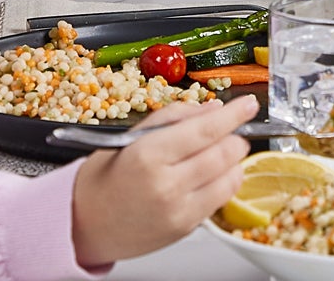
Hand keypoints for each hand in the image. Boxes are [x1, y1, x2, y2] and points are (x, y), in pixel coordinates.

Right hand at [69, 94, 255, 265]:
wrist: (85, 224)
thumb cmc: (105, 179)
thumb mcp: (130, 137)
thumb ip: (173, 117)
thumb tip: (213, 109)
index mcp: (148, 155)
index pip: (205, 130)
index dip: (234, 114)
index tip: (248, 104)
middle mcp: (165, 185)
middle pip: (224, 153)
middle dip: (236, 136)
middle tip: (231, 129)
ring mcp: (178, 211)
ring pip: (230, 177)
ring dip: (234, 159)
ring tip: (220, 152)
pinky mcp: (185, 228)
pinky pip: (222, 199)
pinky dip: (226, 182)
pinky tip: (213, 175)